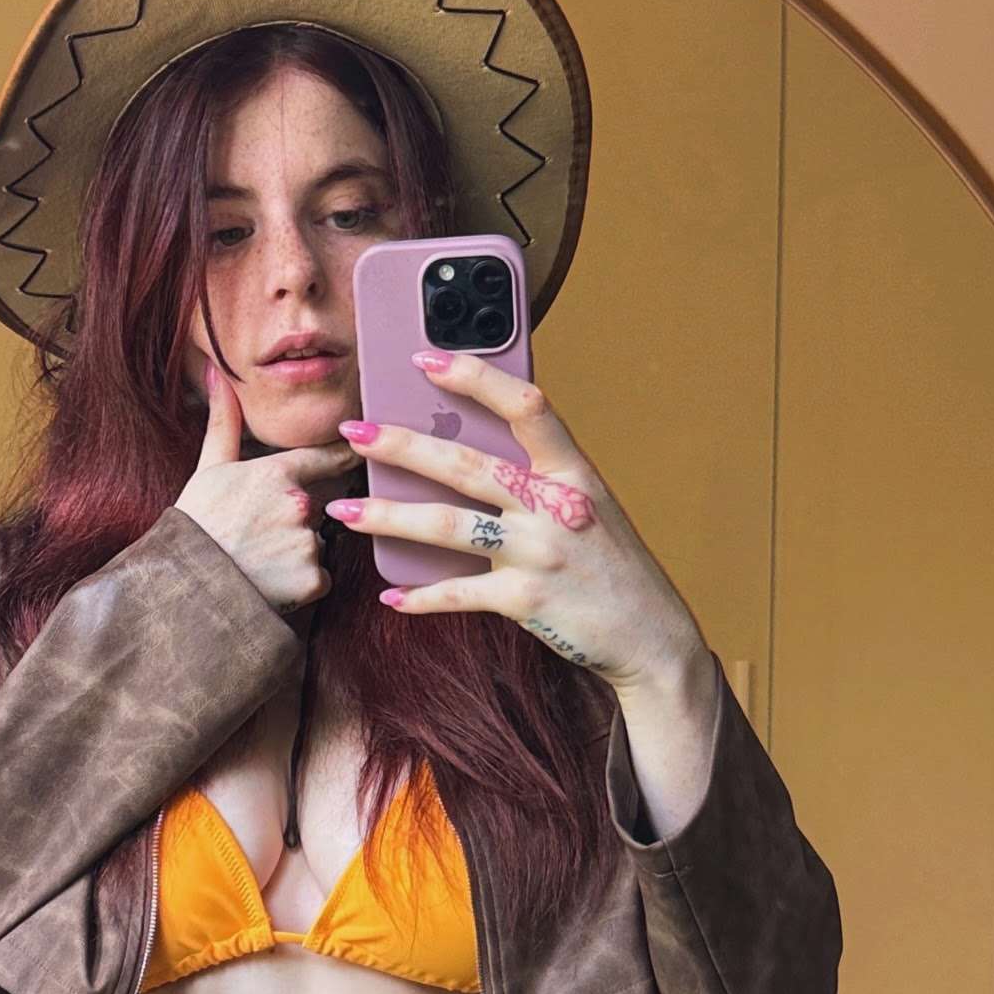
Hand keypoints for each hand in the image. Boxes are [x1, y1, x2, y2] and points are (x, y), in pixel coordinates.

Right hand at [174, 360, 362, 614]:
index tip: (359, 450)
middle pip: (312, 508)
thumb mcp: (207, 470)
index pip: (323, 457)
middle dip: (292, 520)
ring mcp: (308, 542)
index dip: (342, 454)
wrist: (187, 586)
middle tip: (255, 535)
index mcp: (277, 473)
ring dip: (295, 553)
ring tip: (258, 561)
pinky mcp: (312, 579)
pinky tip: (271, 583)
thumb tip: (218, 373)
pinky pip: (316, 577)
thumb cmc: (194, 526)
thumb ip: (223, 422)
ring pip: (313, 544)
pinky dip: (300, 583)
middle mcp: (300, 504)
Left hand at [325, 351, 706, 692]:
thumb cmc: (609, 567)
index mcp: (573, 472)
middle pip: (465, 464)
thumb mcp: (586, 509)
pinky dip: (420, 597)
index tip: (425, 358)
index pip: (523, 405)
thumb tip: (464, 454)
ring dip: (388, 517)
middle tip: (353, 431)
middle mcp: (555, 507)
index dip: (473, 377)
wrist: (649, 636)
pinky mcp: (525, 601)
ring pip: (447, 526)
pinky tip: (392, 597)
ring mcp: (539, 554)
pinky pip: (458, 594)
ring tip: (345, 510)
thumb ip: (537, 481)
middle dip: (401, 445)